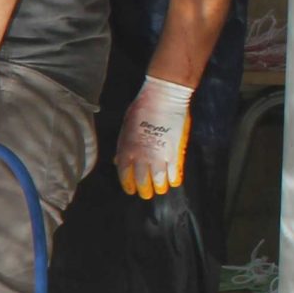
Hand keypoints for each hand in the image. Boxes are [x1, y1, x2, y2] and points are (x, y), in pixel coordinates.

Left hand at [117, 76, 193, 198]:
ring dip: (159, 187)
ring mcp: (159, 156)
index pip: (124, 174)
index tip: (131, 190)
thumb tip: (118, 160)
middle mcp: (141, 156)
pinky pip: (175, 173)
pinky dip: (174, 179)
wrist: (162, 98)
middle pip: (142, 181)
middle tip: (147, 194)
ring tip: (160, 189)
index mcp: (126, 150)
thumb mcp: (125, 128)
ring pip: (159, 180)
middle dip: (144, 190)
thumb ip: (123, 146)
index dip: (128, 185)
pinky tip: (173, 182)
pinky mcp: (176, 153)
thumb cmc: (141, 109)